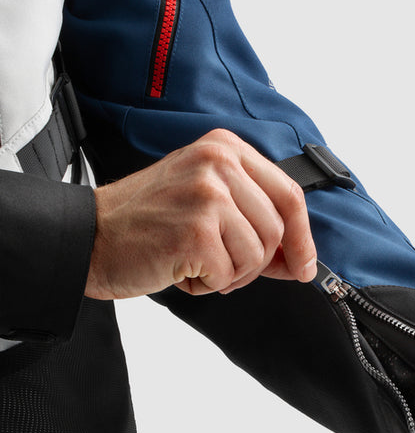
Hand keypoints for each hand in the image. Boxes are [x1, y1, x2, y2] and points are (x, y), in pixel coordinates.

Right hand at [86, 129, 315, 299]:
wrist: (91, 236)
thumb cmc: (148, 222)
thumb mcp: (205, 199)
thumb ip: (253, 217)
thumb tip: (299, 257)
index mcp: (226, 148)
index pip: (289, 194)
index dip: (303, 237)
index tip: (305, 265)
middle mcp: (219, 163)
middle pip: (277, 229)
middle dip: (259, 262)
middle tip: (227, 268)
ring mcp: (208, 194)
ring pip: (257, 254)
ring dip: (232, 274)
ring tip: (198, 263)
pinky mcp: (196, 229)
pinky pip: (229, 273)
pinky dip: (209, 283)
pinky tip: (183, 268)